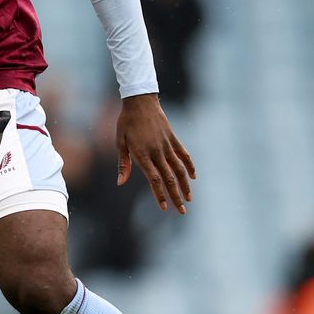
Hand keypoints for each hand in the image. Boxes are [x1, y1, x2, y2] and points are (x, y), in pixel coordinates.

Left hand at [116, 93, 194, 213]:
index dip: (159, 195)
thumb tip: (120, 182)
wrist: (140, 101)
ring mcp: (167, 145)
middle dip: (175, 197)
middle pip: (169, 178)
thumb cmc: (126, 122)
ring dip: (185, 185)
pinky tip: (193, 177)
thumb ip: (123, 163)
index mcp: (143, 155)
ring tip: (189, 199)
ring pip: (179, 169)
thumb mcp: (120, 142)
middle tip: (181, 212)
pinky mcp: (173, 138)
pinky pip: (184, 154)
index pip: (154, 180)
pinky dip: (190, 166)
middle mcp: (157, 152)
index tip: (164, 208)